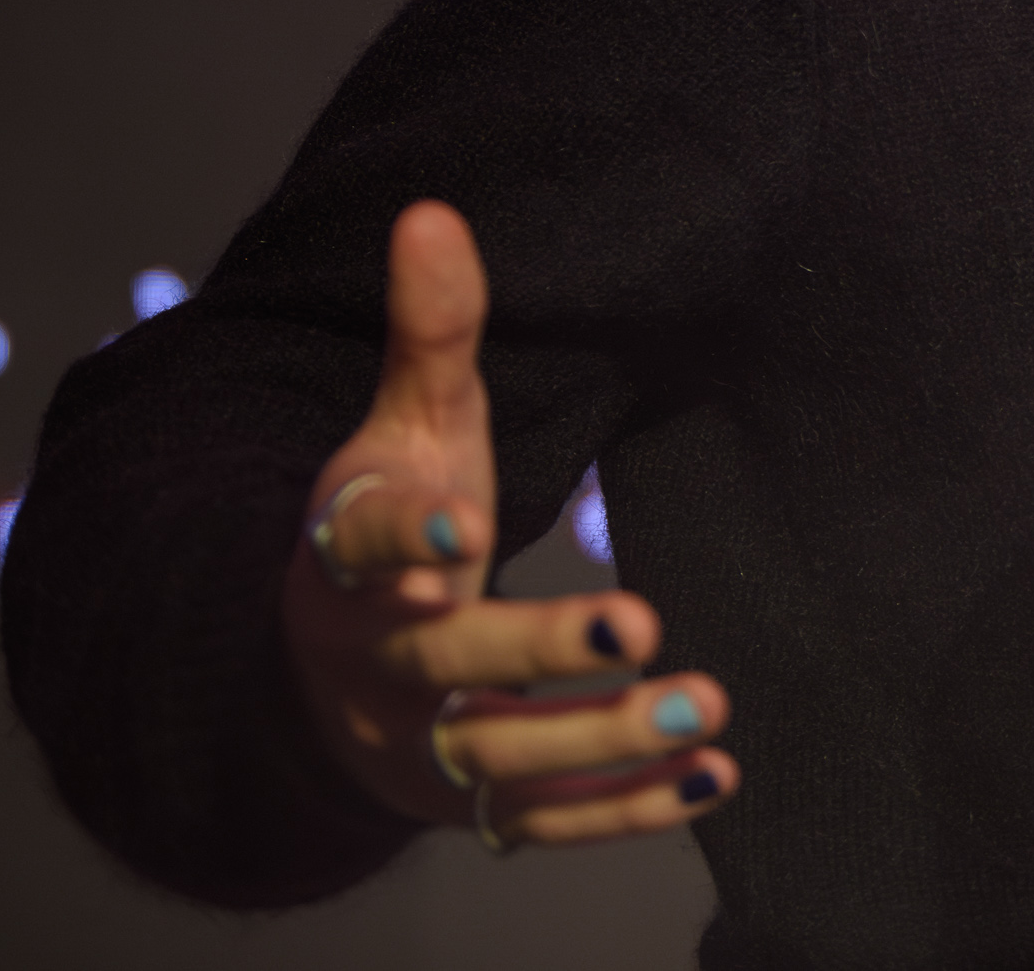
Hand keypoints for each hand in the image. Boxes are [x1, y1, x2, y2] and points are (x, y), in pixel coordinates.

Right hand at [282, 201, 735, 847]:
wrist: (320, 669)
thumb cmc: (394, 518)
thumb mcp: (406, 427)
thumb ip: (431, 331)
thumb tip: (433, 211)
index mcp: (348, 560)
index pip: (362, 548)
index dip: (406, 540)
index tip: (463, 530)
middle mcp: (380, 662)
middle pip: (450, 665)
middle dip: (540, 652)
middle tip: (641, 625)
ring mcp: (421, 746)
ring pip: (504, 762)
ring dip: (606, 740)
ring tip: (711, 704)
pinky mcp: (471, 806)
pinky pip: (543, 823)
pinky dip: (624, 809)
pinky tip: (714, 776)